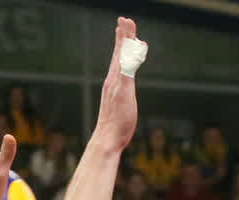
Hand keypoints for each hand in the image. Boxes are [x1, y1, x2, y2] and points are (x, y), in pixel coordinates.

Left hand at [94, 18, 142, 148]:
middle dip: (122, 37)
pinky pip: (120, 76)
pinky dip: (123, 66)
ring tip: (123, 40)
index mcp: (115, 76)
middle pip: (118, 54)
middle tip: (123, 22)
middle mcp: (112, 80)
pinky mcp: (115, 98)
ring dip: (122, 50)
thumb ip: (127, 71)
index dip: (125, 35)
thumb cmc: (118, 119)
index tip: (127, 19)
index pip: (121, 50)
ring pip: (118, 64)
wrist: (107, 140)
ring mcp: (113, 89)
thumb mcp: (125, 92)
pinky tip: (123, 69)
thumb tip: (130, 51)